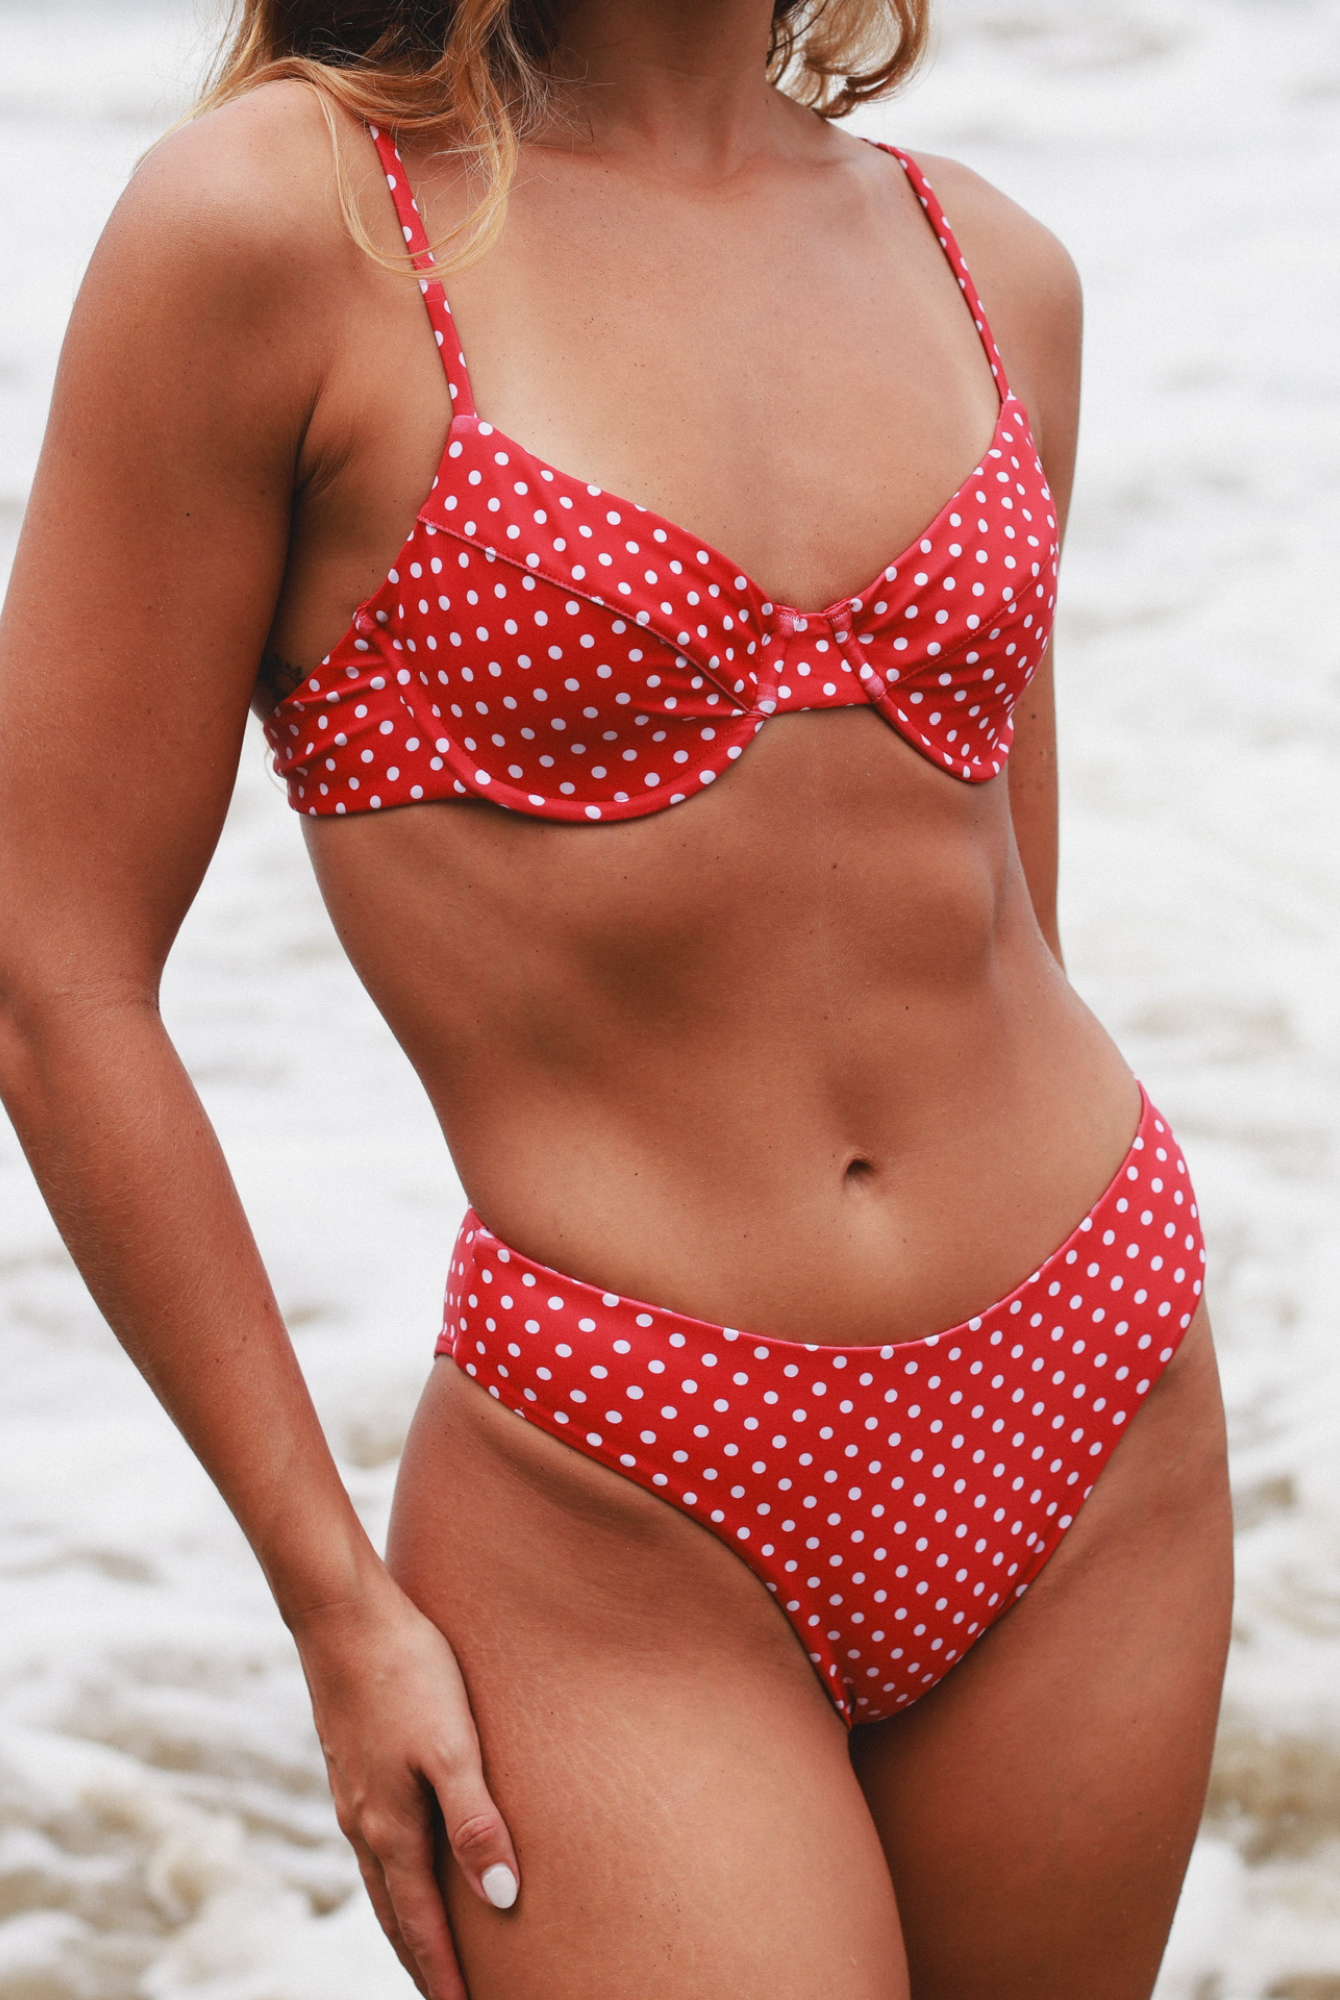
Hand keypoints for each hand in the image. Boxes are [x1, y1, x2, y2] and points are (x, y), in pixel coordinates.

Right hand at [292, 1573, 519, 1999]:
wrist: (343, 1614)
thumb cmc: (407, 1671)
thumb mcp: (452, 1745)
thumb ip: (476, 1821)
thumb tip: (500, 1899)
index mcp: (391, 1827)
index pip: (422, 1925)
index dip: (444, 1976)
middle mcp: (364, 1823)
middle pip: (395, 1916)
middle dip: (421, 1963)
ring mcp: (352, 1795)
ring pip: (380, 1882)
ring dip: (404, 1924)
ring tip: (426, 1952)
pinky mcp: (352, 1765)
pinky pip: (373, 1845)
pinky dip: (391, 1879)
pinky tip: (402, 1865)